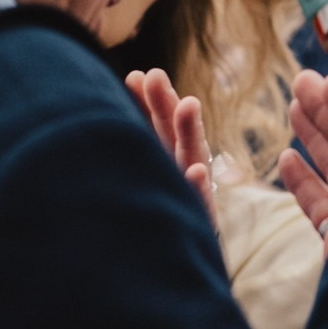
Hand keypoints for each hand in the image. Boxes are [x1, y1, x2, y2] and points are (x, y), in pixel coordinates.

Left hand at [124, 68, 214, 211]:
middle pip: (171, 129)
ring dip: (189, 129)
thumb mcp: (146, 164)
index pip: (153, 120)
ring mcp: (191, 187)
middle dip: (165, 102)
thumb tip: (127, 83)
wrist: (180, 253)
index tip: (135, 77)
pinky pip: (198, 199)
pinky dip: (197, 185)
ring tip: (189, 104)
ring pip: (191, 154)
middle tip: (156, 75)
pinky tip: (196, 172)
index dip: (145, 99)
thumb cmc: (161, 200)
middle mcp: (179, 163)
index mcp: (164, 150)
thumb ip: (138, 129)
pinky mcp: (200, 213)